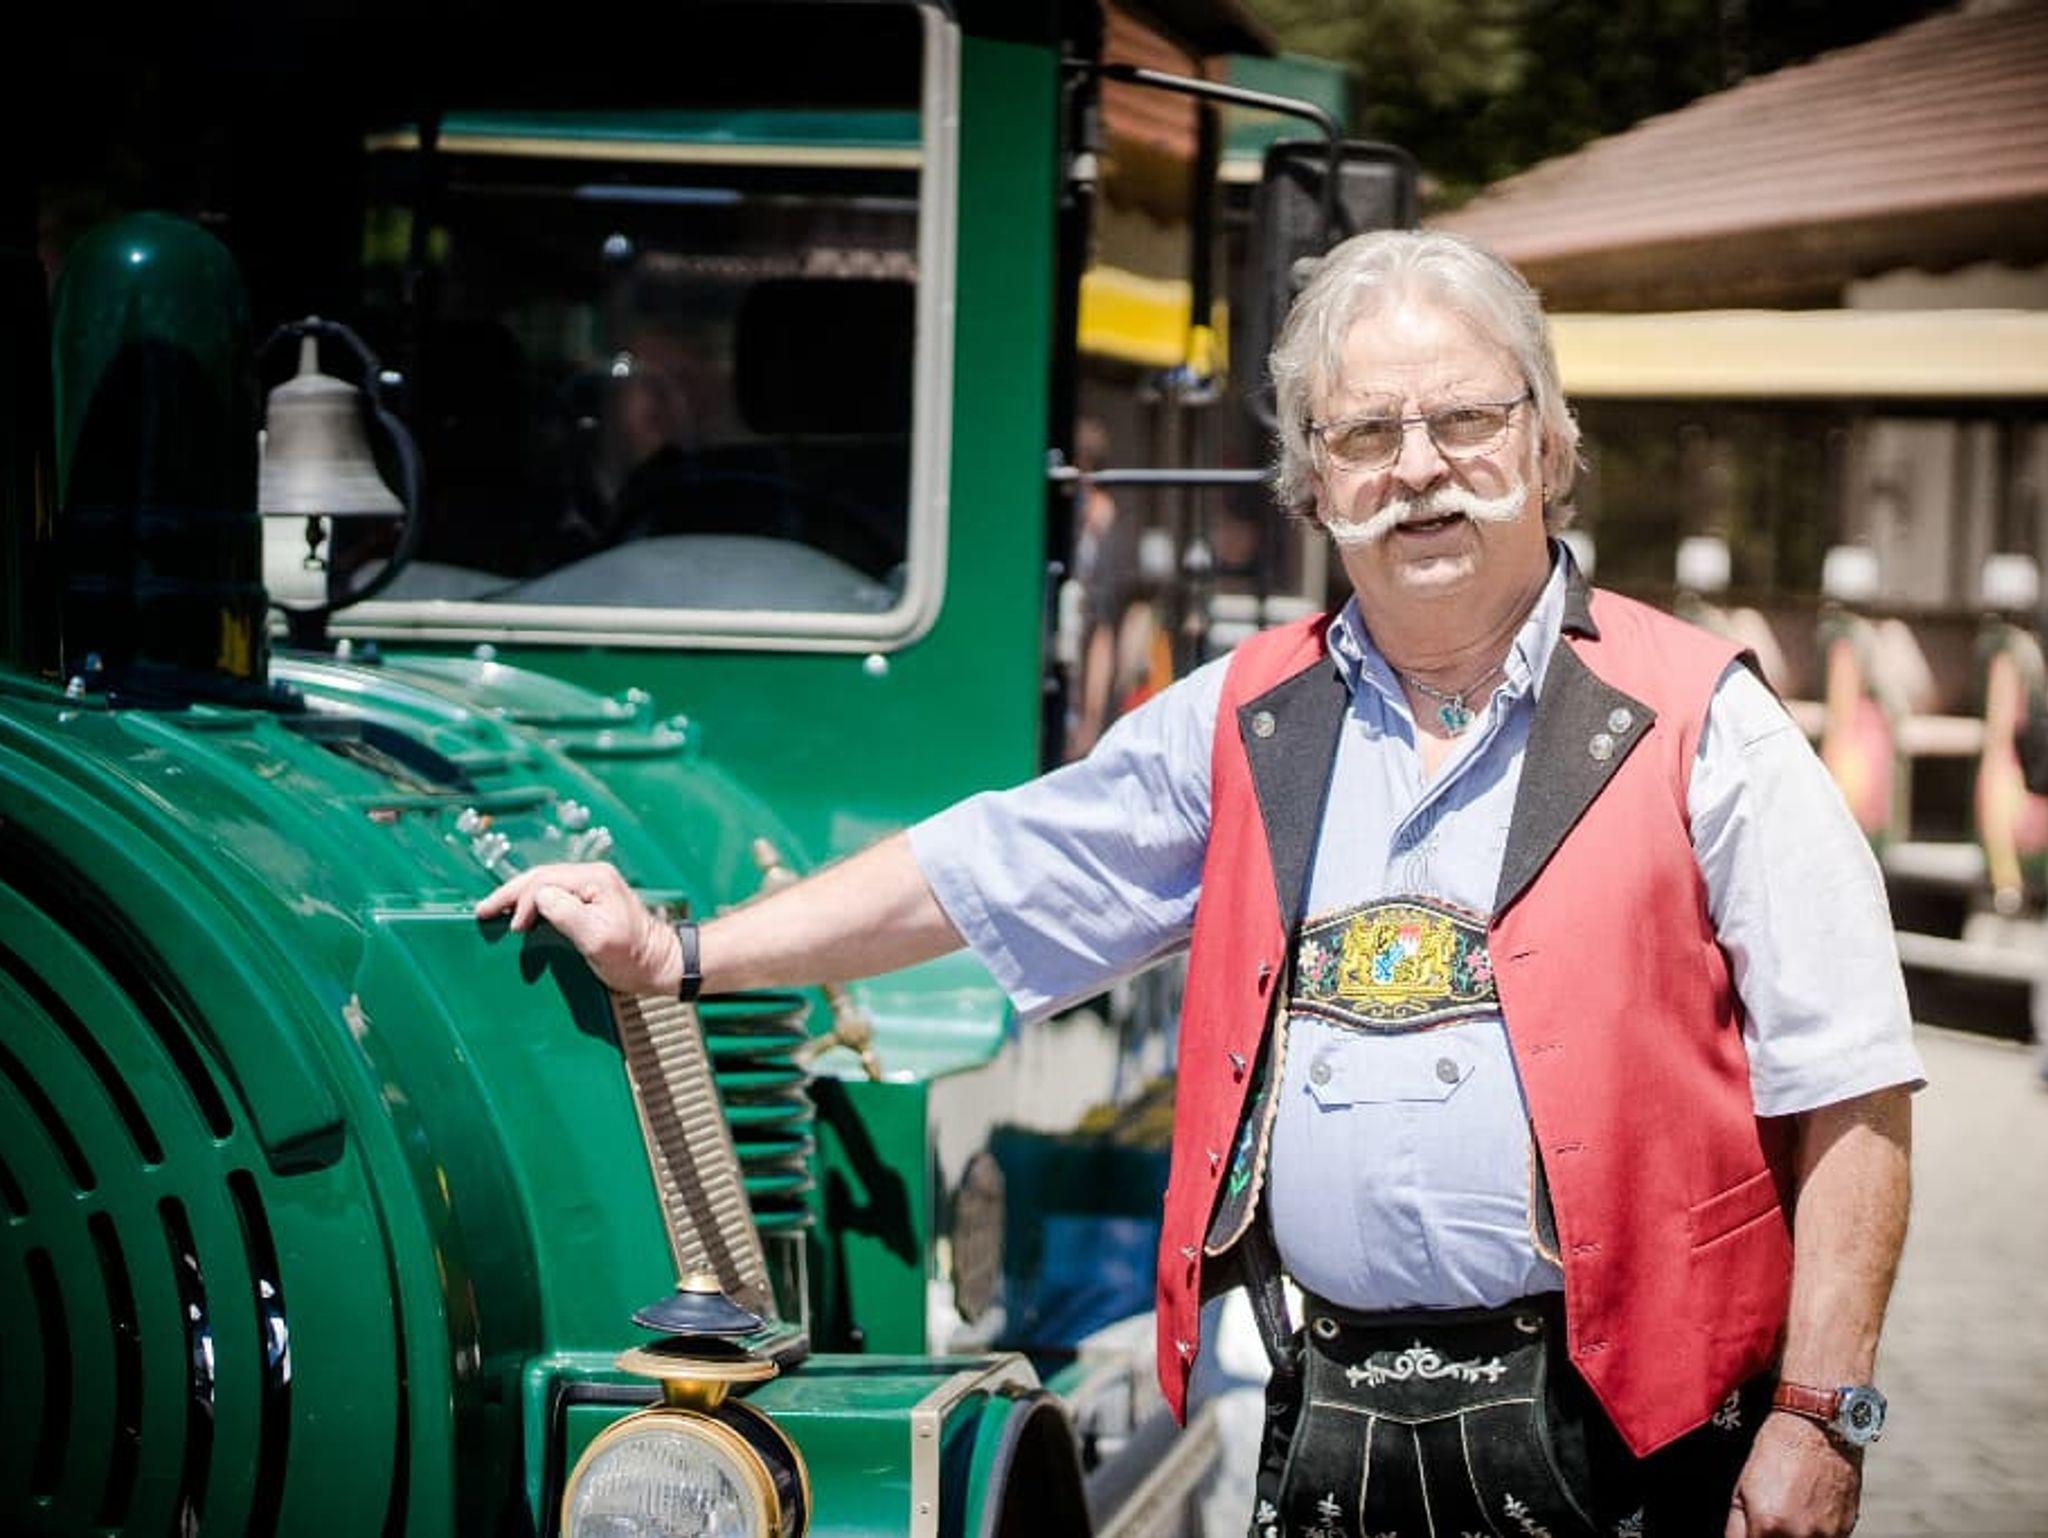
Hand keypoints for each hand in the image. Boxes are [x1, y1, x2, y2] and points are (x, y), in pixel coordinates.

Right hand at [474, 862, 679, 996]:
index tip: (513, 928)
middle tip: (483, 910)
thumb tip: (539, 896)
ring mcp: (593, 886)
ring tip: (494, 910)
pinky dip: (533, 903)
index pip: (545, 880)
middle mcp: (593, 876)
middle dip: (510, 894)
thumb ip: (566, 912)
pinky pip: (555, 894)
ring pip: (545, 884)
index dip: (522, 901)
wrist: (660, 964)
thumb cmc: (633, 957)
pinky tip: (520, 913)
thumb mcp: (597, 938)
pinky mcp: (592, 900)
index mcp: (595, 880)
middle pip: (540, 877)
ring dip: (519, 897)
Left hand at [1724, 1411, 1860, 1537]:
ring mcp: (1828, 1536)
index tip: (1749, 1530)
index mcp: (1769, 1526)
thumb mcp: (1742, 1486)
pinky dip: (1813, 1534)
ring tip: (1788, 1514)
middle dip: (1767, 1535)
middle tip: (1766, 1521)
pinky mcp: (1847, 1529)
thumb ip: (1737, 1524)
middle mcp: (1801, 1537)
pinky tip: (1807, 1513)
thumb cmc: (1779, 1450)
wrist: (1820, 1428)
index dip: (1747, 1537)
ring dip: (1791, 1536)